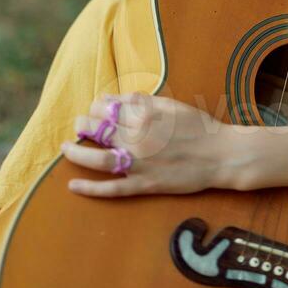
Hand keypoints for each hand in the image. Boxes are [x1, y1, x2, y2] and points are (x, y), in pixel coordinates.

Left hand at [61, 92, 236, 197]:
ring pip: (98, 159)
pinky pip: (113, 189)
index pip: (108, 107)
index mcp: (145, 115)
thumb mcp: (172, 105)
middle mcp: (138, 138)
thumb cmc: (199, 126)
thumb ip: (143, 101)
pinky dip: (91, 188)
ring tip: (66, 148)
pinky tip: (73, 185)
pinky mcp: (146, 184)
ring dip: (77, 153)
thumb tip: (116, 99)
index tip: (96, 108)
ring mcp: (141, 163)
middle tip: (79, 124)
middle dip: (83, 124)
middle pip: (98, 130)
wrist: (222, 154)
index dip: (97, 106)